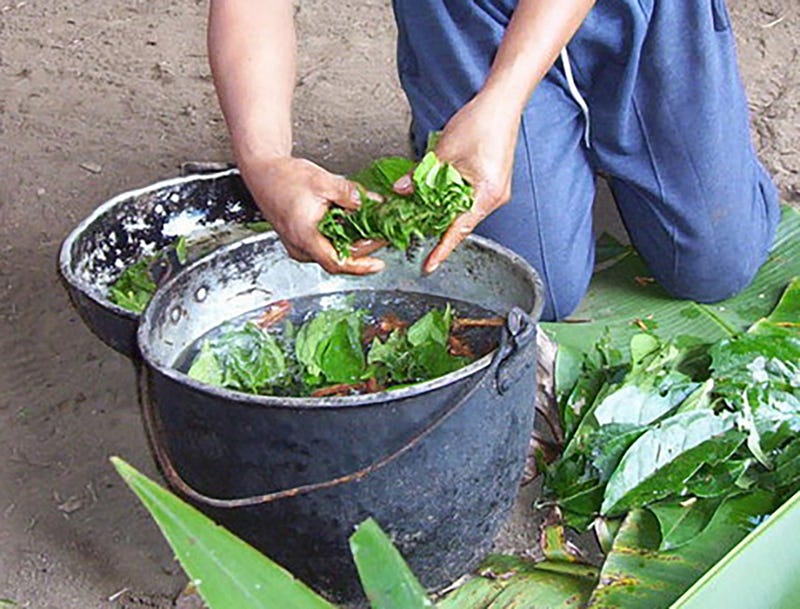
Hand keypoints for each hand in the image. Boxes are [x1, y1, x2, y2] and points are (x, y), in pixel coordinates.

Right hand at [239, 156, 384, 274]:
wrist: (262, 171)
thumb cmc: (282, 177)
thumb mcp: (323, 182)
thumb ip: (350, 194)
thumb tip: (371, 202)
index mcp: (305, 236)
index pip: (337, 263)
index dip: (360, 266)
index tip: (378, 264)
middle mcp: (299, 246)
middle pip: (337, 258)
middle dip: (362, 248)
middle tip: (381, 235)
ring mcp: (298, 245)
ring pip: (331, 252)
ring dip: (351, 242)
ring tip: (369, 228)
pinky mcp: (299, 240)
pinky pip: (323, 245)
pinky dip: (339, 237)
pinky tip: (350, 225)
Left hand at [395, 91, 519, 273]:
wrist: (501, 103)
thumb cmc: (481, 122)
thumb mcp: (444, 152)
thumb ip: (422, 175)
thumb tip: (401, 191)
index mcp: (486, 194)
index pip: (459, 230)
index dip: (442, 249)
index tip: (429, 265)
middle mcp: (494, 197)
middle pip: (461, 222)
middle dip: (436, 228)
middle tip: (412, 233)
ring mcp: (494, 190)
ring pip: (462, 209)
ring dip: (441, 211)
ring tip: (419, 211)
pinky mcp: (491, 181)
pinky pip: (467, 198)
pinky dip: (450, 199)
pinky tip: (434, 194)